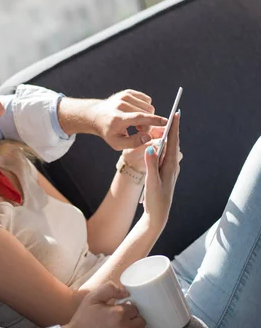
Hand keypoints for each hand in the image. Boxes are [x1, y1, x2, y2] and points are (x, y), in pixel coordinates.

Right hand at [64, 282, 152, 327]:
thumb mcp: (91, 299)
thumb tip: (126, 292)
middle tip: (124, 321)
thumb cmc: (82, 322)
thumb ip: (109, 288)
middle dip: (134, 320)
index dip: (127, 308)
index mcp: (118, 314)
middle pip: (142, 322)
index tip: (120, 311)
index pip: (135, 308)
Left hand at [88, 90, 167, 150]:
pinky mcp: (127, 92)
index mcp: (117, 118)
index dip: (153, 120)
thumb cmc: (108, 132)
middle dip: (148, 123)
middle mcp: (120, 105)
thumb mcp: (117, 143)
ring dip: (147, 116)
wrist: (96, 116)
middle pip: (146, 112)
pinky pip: (146, 100)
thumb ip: (134, 142)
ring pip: (148, 106)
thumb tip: (149, 137)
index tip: (166, 122)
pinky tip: (136, 114)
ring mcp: (124, 96)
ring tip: (136, 123)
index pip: (139, 117)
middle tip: (140, 130)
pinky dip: (145, 108)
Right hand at [142, 112, 180, 226]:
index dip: (174, 127)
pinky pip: (165, 154)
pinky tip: (159, 144)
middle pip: (173, 142)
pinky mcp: (165, 172)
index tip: (176, 113)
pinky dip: (163, 145)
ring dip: (168, 136)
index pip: (173, 142)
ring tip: (165, 125)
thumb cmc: (155, 199)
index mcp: (170, 165)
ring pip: (169, 148)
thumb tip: (151, 147)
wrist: (158, 214)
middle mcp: (172, 165)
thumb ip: (151, 164)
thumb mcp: (152, 181)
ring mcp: (170, 169)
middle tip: (171, 114)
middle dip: (172, 128)